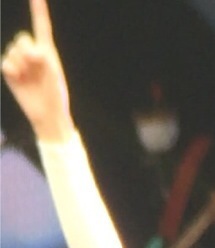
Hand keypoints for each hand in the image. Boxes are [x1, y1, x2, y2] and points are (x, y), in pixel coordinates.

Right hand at [1, 0, 72, 140]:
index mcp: (47, 50)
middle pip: (22, 38)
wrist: (47, 116)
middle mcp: (32, 53)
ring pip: (13, 50)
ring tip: (29, 78)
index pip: (41, 25)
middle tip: (35, 66)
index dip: (38, 8)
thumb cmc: (55, 96)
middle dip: (27, 50)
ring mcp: (21, 63)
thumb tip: (30, 51)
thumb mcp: (54, 74)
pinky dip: (11, 70)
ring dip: (21, 63)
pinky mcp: (11, 74)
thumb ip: (43, 57)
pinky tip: (18, 79)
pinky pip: (5, 63)